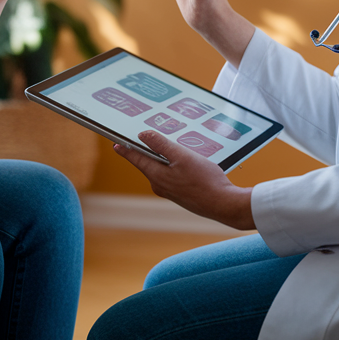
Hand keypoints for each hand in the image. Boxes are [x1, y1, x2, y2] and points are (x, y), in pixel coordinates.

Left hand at [115, 130, 254, 229]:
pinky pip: (172, 175)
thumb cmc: (203, 180)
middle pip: (148, 163)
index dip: (126, 149)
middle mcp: (160, 185)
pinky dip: (174, 166)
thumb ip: (162, 145)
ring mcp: (170, 190)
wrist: (223, 204)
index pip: (136, 158)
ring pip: (162, 169)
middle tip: (144, 136)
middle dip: (147, 150)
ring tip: (169, 144)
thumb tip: (143, 135)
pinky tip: (185, 160)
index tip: (115, 144)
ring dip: (164, 157)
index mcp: (156, 175)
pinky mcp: (181, 193)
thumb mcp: (182, 157)